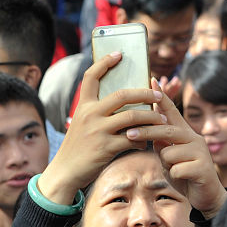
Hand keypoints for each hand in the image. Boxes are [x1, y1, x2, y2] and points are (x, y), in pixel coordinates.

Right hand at [37, 52, 166, 204]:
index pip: (91, 76)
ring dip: (151, 117)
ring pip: (132, 117)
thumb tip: (122, 102)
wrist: (64, 172)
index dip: (105, 62)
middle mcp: (90, 114)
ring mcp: (98, 131)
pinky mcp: (105, 148)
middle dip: (145, 93)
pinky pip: (132, 139)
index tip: (119, 54)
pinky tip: (147, 142)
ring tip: (162, 119)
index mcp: (83, 106)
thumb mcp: (81, 124)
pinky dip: (143, 139)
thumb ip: (97, 112)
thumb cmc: (77, 147)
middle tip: (158, 95)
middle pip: (122, 94)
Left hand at [127, 79, 226, 218]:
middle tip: (128, 134)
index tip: (152, 79)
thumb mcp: (169, 157)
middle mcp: (194, 138)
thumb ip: (161, 143)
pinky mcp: (203, 168)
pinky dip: (174, 176)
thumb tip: (148, 130)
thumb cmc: (184, 174)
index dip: (162, 97)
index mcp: (185, 133)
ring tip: (174, 169)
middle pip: (166, 129)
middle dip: (146, 132)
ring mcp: (201, 152)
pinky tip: (182, 179)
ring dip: (166, 164)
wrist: (206, 196)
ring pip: (169, 153)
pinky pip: (177, 169)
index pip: (172, 111)